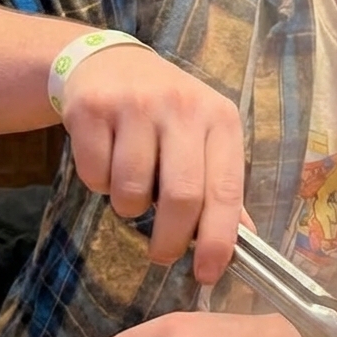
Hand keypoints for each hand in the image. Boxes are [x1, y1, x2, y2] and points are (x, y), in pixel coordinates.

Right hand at [60, 44, 245, 282]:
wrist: (108, 63)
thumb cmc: (166, 111)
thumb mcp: (204, 136)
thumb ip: (221, 186)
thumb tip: (244, 240)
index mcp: (220, 119)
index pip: (226, 190)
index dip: (219, 239)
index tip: (208, 274)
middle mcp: (183, 107)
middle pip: (182, 196)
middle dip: (171, 239)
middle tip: (163, 254)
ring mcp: (136, 105)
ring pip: (132, 190)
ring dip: (129, 207)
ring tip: (132, 189)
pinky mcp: (93, 109)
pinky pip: (96, 176)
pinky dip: (99, 184)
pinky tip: (107, 161)